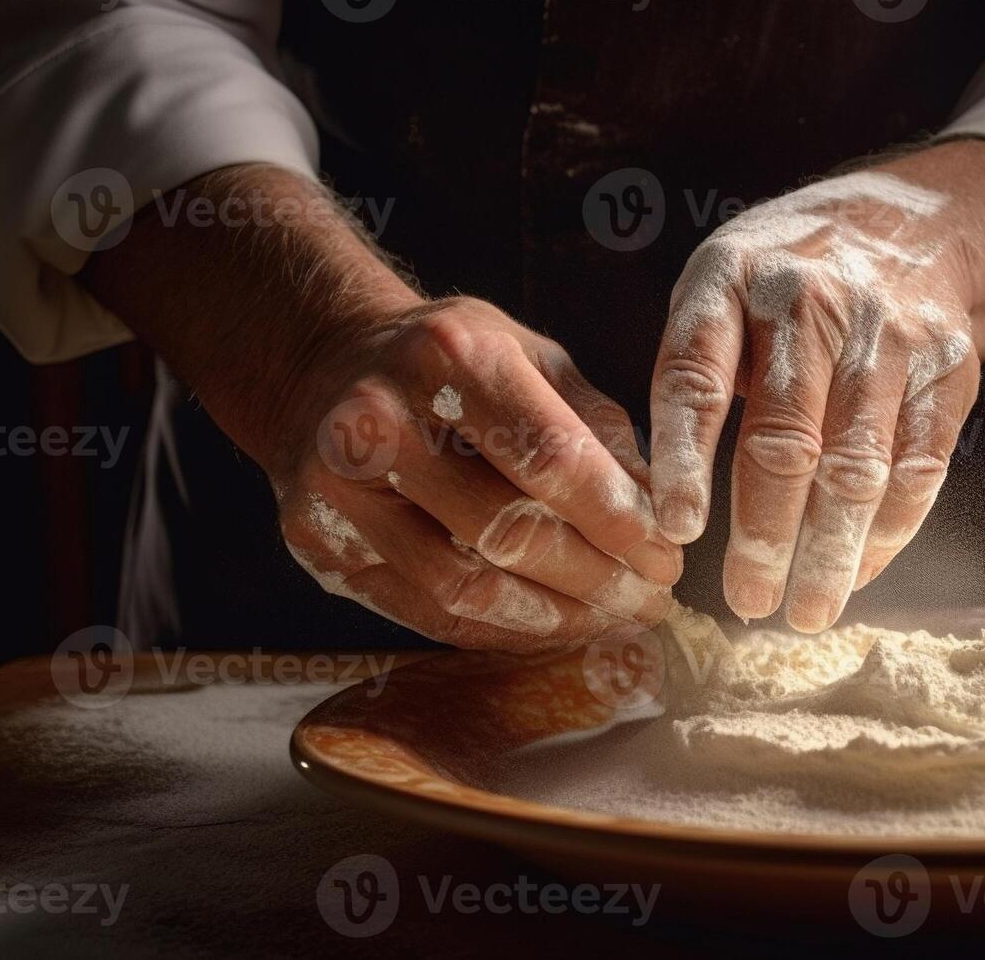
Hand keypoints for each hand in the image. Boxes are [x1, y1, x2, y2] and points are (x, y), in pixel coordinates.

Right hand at [276, 297, 682, 650]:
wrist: (319, 364)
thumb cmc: (449, 362)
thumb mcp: (530, 355)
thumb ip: (597, 425)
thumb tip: (659, 510)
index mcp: (449, 356)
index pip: (551, 457)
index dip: (619, 520)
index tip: (668, 556)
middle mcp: (380, 421)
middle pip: (509, 530)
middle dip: (598, 578)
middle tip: (653, 599)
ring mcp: (339, 489)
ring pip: (466, 588)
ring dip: (557, 618)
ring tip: (614, 620)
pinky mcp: (317, 543)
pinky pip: (426, 612)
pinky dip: (502, 630)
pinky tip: (553, 626)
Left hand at [650, 165, 981, 632]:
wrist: (904, 222)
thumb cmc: (780, 282)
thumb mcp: (718, 291)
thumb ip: (694, 376)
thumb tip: (665, 506)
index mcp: (728, 282)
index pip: (697, 378)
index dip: (683, 459)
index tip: (675, 530)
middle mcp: (809, 303)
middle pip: (786, 435)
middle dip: (767, 532)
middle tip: (749, 601)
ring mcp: (886, 334)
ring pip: (857, 463)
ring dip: (832, 550)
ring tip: (806, 612)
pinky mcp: (945, 367)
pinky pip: (918, 464)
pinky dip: (890, 530)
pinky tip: (861, 572)